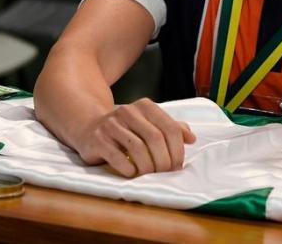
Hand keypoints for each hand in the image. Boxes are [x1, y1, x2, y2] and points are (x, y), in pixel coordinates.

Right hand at [75, 97, 196, 176]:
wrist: (89, 128)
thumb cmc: (126, 130)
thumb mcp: (149, 124)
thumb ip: (171, 129)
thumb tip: (192, 139)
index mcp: (145, 106)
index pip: (170, 128)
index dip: (178, 150)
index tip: (178, 165)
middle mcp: (128, 111)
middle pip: (155, 138)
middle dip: (164, 160)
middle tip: (166, 174)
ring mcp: (111, 125)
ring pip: (138, 148)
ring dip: (148, 167)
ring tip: (150, 175)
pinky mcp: (98, 140)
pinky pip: (118, 157)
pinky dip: (129, 169)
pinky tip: (132, 173)